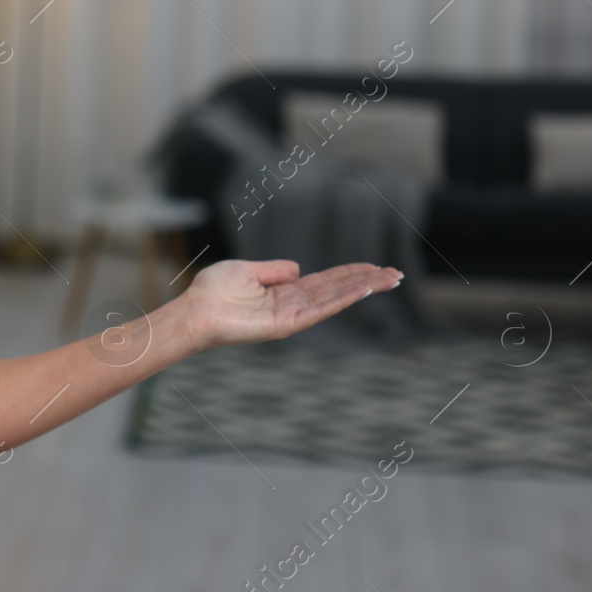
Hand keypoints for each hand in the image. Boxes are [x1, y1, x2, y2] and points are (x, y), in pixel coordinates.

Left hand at [165, 259, 402, 353]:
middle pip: (337, 290)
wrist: (196, 311)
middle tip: (396, 274)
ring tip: (390, 279)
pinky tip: (364, 288)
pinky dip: (343, 298)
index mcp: (283, 292)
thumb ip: (274, 269)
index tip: (374, 267)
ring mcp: (292, 316)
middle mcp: (292, 305)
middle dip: (366, 281)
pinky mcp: (288, 324)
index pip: (325, 282)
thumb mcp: (246, 271)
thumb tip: (298, 268)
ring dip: (364, 288)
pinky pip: (321, 308)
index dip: (349, 273)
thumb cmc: (213, 292)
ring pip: (336, 298)